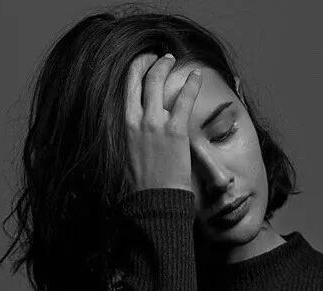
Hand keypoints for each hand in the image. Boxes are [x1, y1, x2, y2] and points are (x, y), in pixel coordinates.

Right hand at [123, 52, 202, 193]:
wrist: (155, 200)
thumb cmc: (145, 185)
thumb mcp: (130, 156)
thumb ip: (134, 137)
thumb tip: (137, 131)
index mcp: (125, 126)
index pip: (127, 88)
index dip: (136, 70)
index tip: (144, 64)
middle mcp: (138, 120)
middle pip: (141, 78)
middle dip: (151, 63)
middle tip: (161, 59)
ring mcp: (155, 124)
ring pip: (158, 81)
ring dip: (166, 66)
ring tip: (173, 60)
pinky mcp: (175, 131)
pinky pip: (184, 99)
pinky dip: (191, 83)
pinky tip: (197, 75)